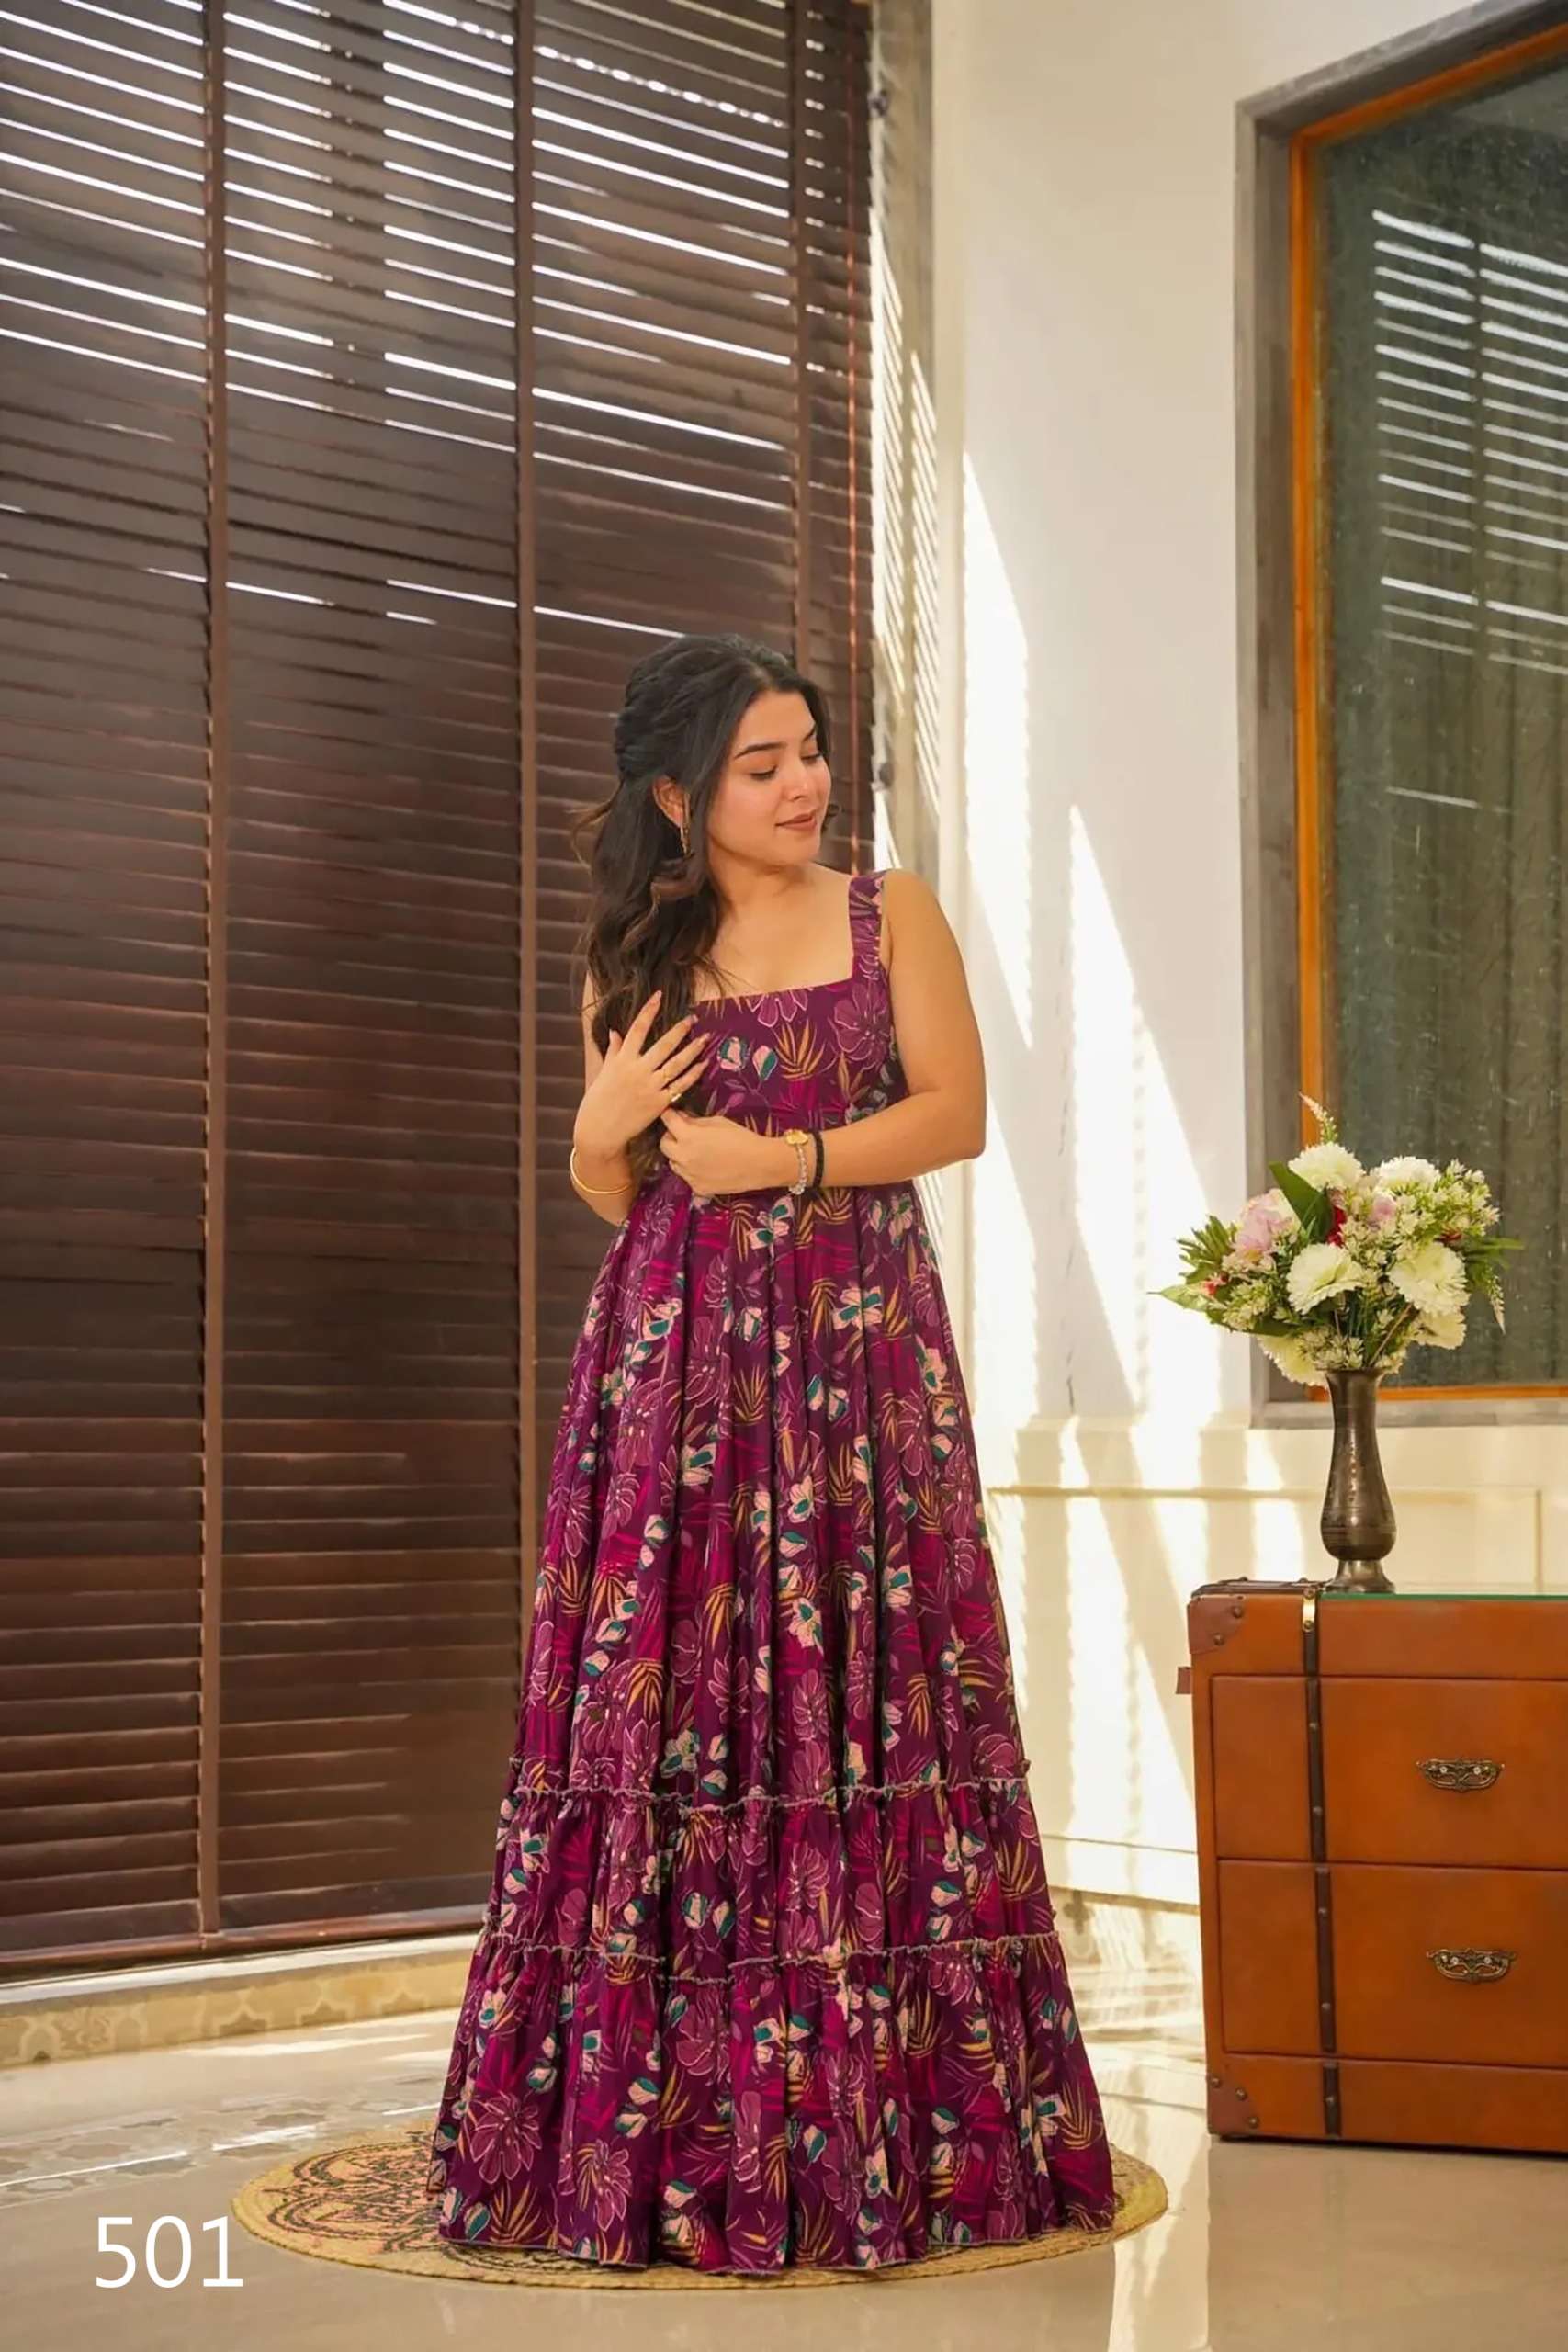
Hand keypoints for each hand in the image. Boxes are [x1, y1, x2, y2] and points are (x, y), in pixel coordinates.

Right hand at [575, 988, 710, 1155]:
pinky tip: (703, 1064)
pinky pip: (680, 1085)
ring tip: (705, 1037)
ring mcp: (650, 1087)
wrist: (600, 1131)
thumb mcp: (604, 1072)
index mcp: (621, 1060)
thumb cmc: (599, 1101)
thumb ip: (613, 1051)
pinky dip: (693, 1074)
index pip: (637, 1029)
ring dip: (693, 1049)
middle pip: (663, 1045)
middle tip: (692, 1018)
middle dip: (679, 1030)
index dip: (648, 1011)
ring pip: (676, 1064)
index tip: (658, 996)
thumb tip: (616, 1032)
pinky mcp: (659, 1103)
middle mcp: (637, 1070)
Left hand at [658, 1106, 789, 1198]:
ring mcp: (689, 1175)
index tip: (672, 1114)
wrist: (760, 1164)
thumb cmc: (742, 1138)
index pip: (667, 1120)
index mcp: (687, 1136)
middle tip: (684, 1133)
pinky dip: (692, 1170)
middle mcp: (683, 1157)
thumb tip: (682, 1119)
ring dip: (680, 1155)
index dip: (670, 1115)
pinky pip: (687, 1177)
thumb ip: (695, 1121)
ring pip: (673, 1162)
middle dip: (671, 1136)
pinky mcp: (698, 1188)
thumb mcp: (717, 1122)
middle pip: (664, 1144)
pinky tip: (706, 1166)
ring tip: (697, 1151)